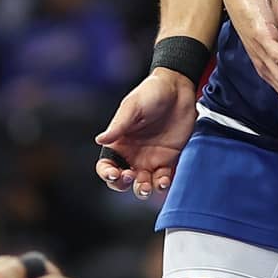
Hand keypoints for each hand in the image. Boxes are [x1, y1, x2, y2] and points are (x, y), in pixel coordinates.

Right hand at [95, 71, 196, 198]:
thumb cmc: (151, 92)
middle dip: (123, 185)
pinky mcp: (168, 159)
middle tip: (132, 176)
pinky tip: (163, 180)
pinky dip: (161, 184)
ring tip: (147, 186)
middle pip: (121, 180)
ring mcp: (150, 158)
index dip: (106, 173)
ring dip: (142, 190)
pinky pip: (162, 179)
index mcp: (119, 141)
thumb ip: (119, 125)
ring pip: (142, 184)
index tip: (114, 173)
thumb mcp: (133, 106)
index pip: (106, 165)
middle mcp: (132, 153)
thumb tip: (99, 140)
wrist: (178, 87)